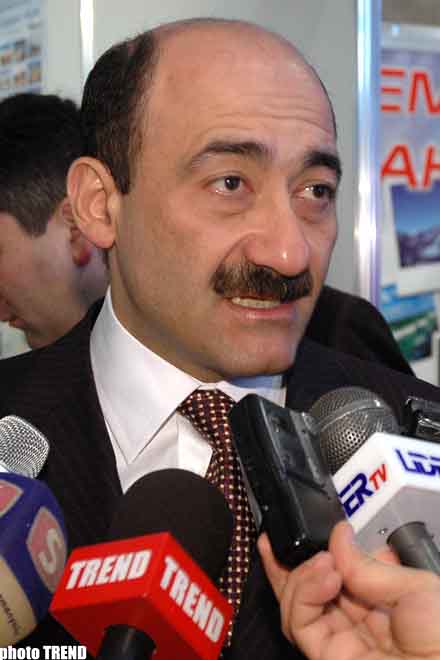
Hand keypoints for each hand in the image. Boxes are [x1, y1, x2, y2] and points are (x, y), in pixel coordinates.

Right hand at [258, 521, 439, 659]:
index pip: (338, 575)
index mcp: (382, 606)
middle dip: (290, 564)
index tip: (312, 528)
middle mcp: (357, 625)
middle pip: (307, 592)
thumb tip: (338, 535)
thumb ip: (370, 566)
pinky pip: (299, 624)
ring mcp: (340, 644)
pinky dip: (303, 594)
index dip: (320, 552)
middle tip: (278, 540)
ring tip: (323, 561)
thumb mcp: (416, 587)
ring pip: (296, 607)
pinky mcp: (327, 659)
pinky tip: (324, 575)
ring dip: (301, 576)